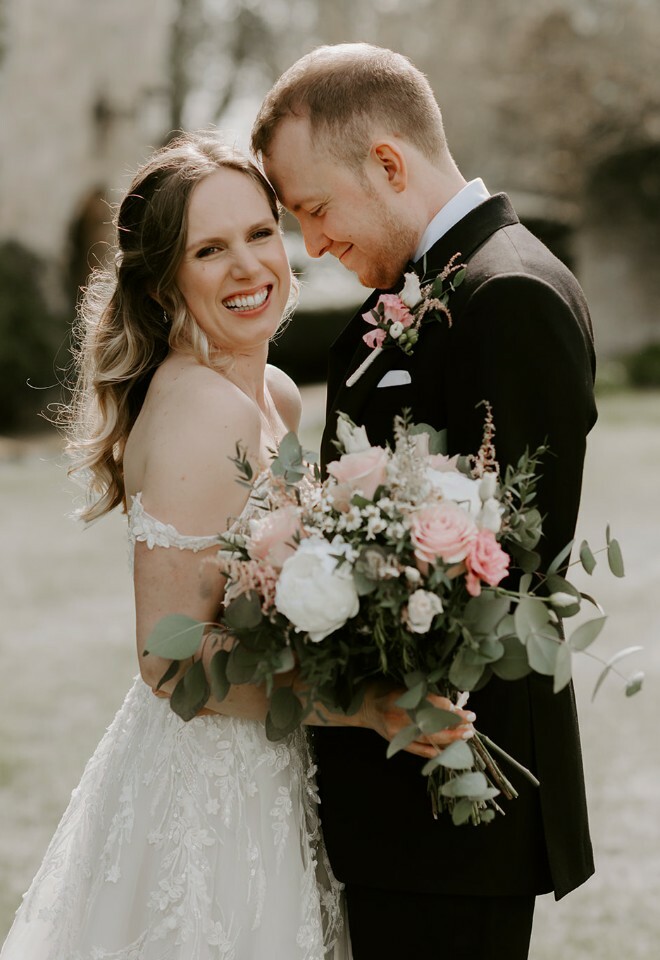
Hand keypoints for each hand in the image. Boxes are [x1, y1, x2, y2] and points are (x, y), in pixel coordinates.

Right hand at [360, 681, 475, 758]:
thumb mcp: (405, 686)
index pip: (429, 706)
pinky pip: (417, 749)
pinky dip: (433, 751)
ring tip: (465, 735)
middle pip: (431, 724)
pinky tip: (447, 750)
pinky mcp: (396, 743)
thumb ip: (425, 696)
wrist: (364, 705)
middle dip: (454, 725)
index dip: (448, 709)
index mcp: (401, 699)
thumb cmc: (386, 690)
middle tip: (470, 724)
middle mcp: (398, 717)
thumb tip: (451, 705)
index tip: (461, 709)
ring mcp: (397, 733)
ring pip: (427, 738)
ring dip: (449, 738)